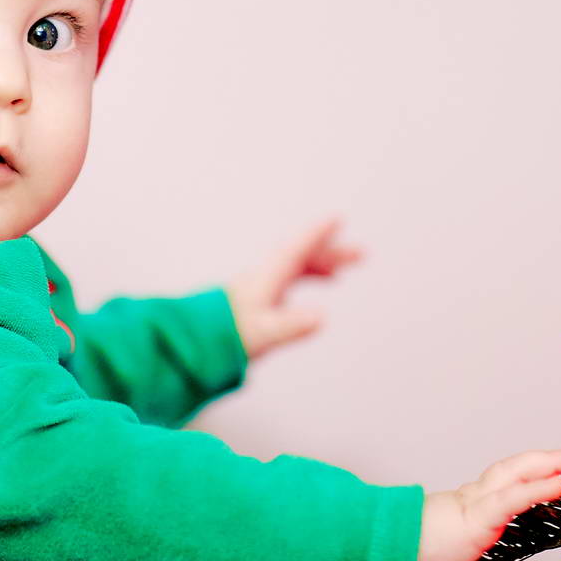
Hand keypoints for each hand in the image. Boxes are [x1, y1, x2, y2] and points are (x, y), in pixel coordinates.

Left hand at [227, 218, 363, 359]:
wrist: (198, 342)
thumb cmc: (228, 336)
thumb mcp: (264, 331)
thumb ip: (292, 325)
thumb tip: (322, 316)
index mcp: (267, 277)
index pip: (297, 248)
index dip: (318, 233)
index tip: (337, 219)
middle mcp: (265, 276)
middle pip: (302, 256)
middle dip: (331, 252)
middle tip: (362, 254)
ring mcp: (261, 286)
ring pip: (296, 267)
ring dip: (321, 264)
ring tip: (341, 271)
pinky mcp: (258, 298)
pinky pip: (289, 279)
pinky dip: (307, 277)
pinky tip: (311, 290)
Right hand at [414, 448, 560, 560]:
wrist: (379, 560)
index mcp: (470, 512)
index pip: (508, 488)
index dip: (534, 479)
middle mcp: (474, 501)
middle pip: (517, 470)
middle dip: (552, 460)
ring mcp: (474, 506)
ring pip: (516, 473)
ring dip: (551, 463)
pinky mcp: (472, 518)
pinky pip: (510, 499)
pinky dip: (536, 490)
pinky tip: (560, 484)